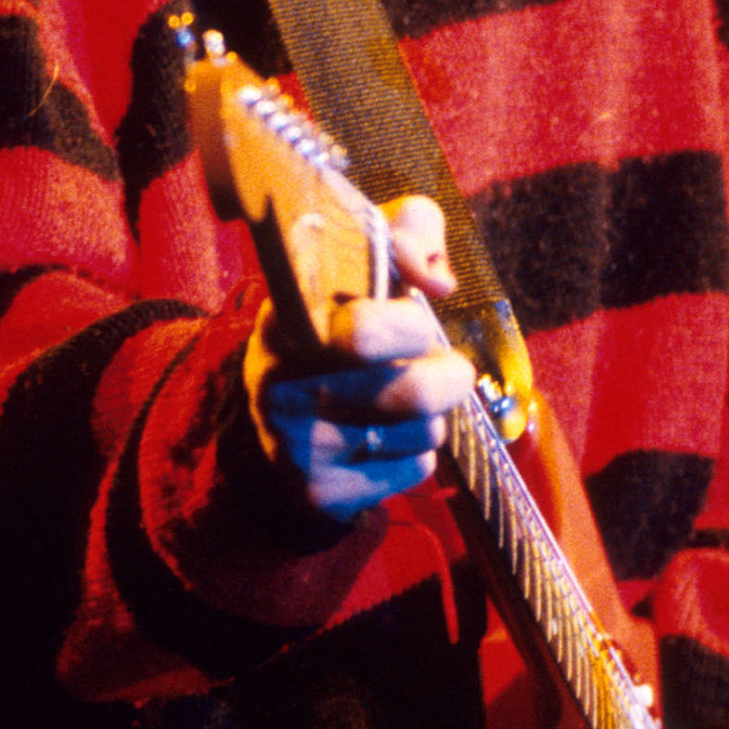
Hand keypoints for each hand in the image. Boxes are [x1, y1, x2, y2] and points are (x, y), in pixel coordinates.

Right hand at [246, 196, 473, 523]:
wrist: (279, 406)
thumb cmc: (338, 316)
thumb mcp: (364, 255)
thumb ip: (409, 235)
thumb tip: (438, 282)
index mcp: (286, 321)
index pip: (366, 333)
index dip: (411, 324)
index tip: (416, 315)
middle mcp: (281, 387)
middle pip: (414, 394)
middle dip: (449, 375)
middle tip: (447, 366)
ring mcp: (296, 447)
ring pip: (424, 433)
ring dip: (434, 413)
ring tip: (408, 397)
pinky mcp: (319, 493)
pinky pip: (415, 471)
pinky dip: (419, 451)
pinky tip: (390, 434)